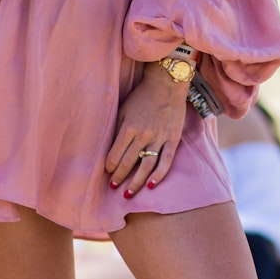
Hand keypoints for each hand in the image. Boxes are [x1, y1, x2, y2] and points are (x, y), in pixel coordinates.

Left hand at [105, 63, 188, 196]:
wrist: (167, 84)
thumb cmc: (142, 96)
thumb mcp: (124, 109)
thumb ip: (118, 129)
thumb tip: (110, 149)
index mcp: (128, 127)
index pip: (115, 154)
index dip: (109, 166)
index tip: (107, 173)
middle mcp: (143, 134)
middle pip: (128, 162)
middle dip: (119, 177)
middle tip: (113, 187)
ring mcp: (159, 138)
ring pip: (146, 166)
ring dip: (136, 182)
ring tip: (128, 194)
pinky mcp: (172, 139)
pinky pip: (166, 161)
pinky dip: (159, 175)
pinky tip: (151, 185)